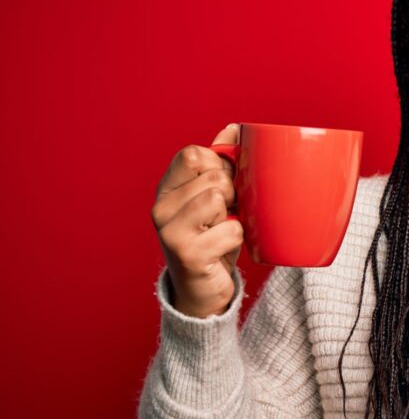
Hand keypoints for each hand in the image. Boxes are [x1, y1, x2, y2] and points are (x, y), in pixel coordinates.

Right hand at [151, 123, 243, 317]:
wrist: (204, 290)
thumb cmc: (213, 238)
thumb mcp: (217, 197)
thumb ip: (222, 162)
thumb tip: (234, 128)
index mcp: (167, 188)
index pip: (193, 153)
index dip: (219, 165)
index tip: (223, 186)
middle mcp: (160, 207)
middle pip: (213, 176)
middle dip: (232, 194)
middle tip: (226, 215)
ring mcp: (170, 231)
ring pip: (218, 198)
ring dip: (234, 216)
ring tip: (222, 230)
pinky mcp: (187, 253)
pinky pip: (232, 229)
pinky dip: (237, 239)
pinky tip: (223, 250)